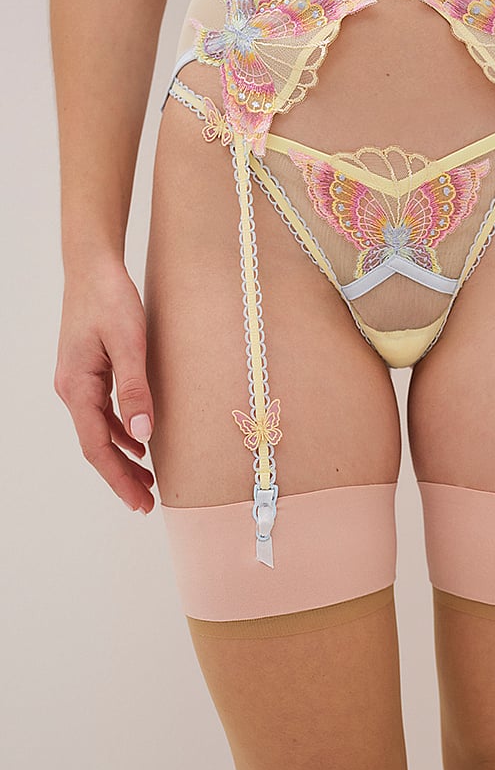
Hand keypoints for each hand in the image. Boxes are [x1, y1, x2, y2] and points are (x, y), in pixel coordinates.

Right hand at [54, 258, 155, 512]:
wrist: (93, 267)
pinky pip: (102, 413)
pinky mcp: (89, 372)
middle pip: (96, 445)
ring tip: (147, 480)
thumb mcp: (129, 343)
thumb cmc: (110, 299)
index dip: (119, 478)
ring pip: (99, 431)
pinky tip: (138, 440)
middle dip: (121, 476)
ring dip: (122, 457)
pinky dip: (120, 432)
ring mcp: (78, 381)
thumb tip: (143, 434)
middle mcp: (72, 389)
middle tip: (146, 502)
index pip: (97, 447)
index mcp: (77, 387)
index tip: (139, 502)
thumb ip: (135, 389)